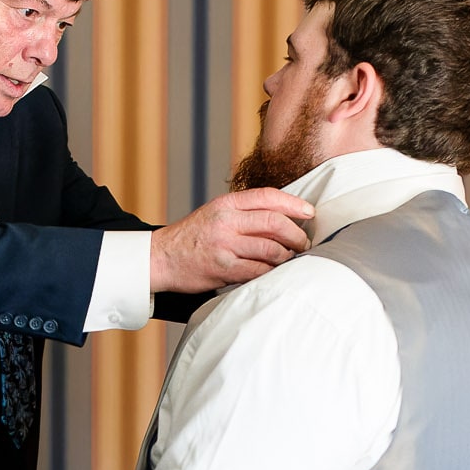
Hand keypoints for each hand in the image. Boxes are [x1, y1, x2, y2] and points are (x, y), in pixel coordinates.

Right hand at [149, 189, 313, 292]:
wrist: (160, 258)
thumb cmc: (192, 238)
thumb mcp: (215, 214)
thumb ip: (243, 212)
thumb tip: (281, 216)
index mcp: (226, 204)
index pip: (268, 197)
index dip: (293, 203)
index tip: (309, 212)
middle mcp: (226, 221)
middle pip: (275, 222)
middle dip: (297, 233)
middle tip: (305, 242)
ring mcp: (225, 245)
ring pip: (271, 248)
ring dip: (288, 255)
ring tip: (292, 259)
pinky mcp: (223, 268)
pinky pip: (258, 270)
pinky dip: (272, 272)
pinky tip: (276, 272)